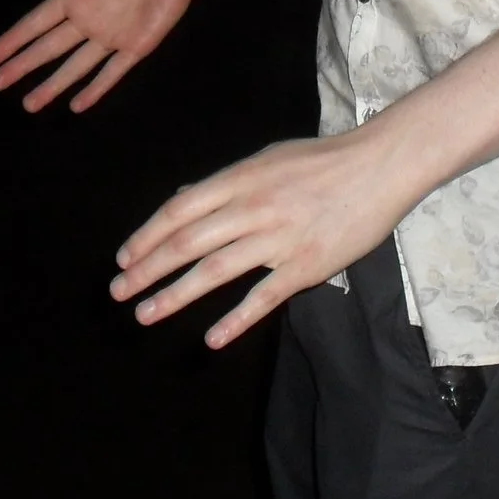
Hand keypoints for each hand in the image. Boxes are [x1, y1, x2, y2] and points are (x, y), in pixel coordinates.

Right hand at [0, 0, 204, 113]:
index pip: (37, 23)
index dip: (15, 39)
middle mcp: (88, 19)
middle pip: (49, 49)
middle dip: (24, 66)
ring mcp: (111, 36)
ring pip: (75, 67)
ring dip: (53, 85)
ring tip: (30, 104)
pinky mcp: (135, 47)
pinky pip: (112, 73)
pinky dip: (96, 89)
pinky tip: (77, 105)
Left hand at [108, 129, 417, 348]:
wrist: (379, 166)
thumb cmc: (322, 161)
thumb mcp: (266, 159)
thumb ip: (224, 183)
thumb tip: (182, 198)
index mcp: (240, 178)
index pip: (179, 210)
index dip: (147, 236)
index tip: (124, 259)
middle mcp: (252, 207)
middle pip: (187, 242)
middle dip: (147, 269)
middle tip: (119, 293)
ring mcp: (279, 237)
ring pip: (215, 271)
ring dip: (175, 295)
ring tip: (146, 315)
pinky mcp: (306, 264)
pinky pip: (263, 296)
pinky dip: (235, 320)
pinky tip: (211, 340)